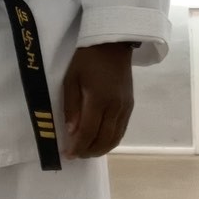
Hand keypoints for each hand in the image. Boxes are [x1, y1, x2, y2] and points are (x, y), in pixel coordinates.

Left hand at [62, 42, 133, 158]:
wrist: (112, 43)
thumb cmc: (87, 58)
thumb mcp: (71, 78)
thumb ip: (71, 105)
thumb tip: (71, 131)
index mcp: (99, 99)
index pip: (88, 132)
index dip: (78, 146)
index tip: (67, 154)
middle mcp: (115, 107)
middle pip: (104, 140)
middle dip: (89, 151)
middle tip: (76, 155)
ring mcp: (125, 107)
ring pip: (115, 138)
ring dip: (101, 149)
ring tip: (87, 151)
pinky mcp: (130, 105)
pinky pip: (122, 129)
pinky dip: (111, 140)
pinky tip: (101, 140)